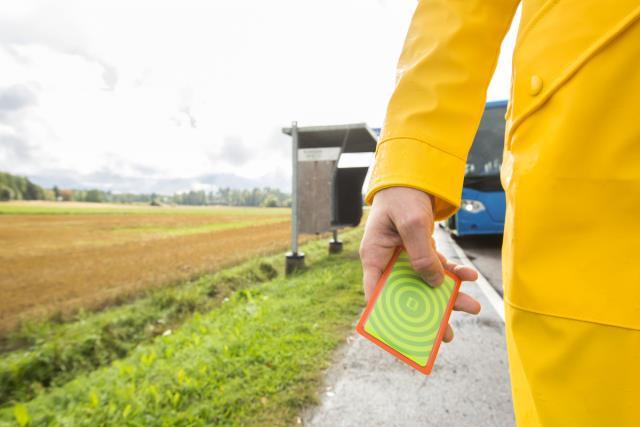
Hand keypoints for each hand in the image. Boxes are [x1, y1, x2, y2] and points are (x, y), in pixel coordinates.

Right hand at [359, 187, 480, 341]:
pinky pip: (437, 267)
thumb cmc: (403, 196)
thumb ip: (421, 255)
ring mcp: (404, 256)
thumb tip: (434, 283)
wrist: (414, 175)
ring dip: (448, 296)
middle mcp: (387, 260)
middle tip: (446, 334)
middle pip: (405, 294)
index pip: (375, 293)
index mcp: (374, 256)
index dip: (386, 316)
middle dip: (428, 313)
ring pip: (425, 284)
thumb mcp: (412, 224)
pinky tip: (469, 276)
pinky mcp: (419, 249)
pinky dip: (454, 272)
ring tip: (471, 307)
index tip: (403, 334)